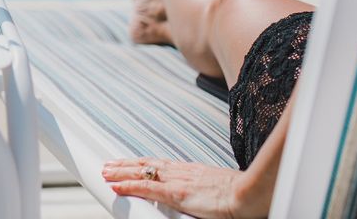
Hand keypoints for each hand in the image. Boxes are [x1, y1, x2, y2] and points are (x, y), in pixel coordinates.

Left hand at [102, 158, 264, 218]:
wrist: (250, 194)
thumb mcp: (216, 186)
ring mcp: (177, 181)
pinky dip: (129, 186)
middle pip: (147, 164)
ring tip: (106, 172)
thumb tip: (197, 194)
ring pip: (142, 172)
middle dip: (126, 165)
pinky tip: (116, 186)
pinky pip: (147, 188)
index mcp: (191, 170)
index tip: (128, 162)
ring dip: (122, 172)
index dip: (141, 163)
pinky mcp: (177, 194)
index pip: (159, 164)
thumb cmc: (241, 192)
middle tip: (108, 165)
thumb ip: (201, 188)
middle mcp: (181, 171)